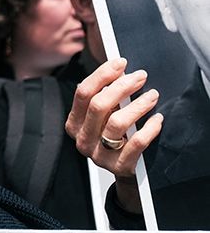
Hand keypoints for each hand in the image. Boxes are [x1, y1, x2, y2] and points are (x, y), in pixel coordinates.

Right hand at [65, 56, 161, 213]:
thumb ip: (103, 97)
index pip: (83, 93)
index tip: (121, 62)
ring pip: (117, 123)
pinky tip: (158, 118)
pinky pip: (136, 143)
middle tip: (140, 77)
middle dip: (122, 86)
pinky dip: (150, 128)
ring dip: (138, 105)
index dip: (102, 75)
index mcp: (73, 124)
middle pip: (99, 105)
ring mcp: (99, 155)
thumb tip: (118, 68)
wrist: (123, 169)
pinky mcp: (119, 166)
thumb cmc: (113, 136)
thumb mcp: (101, 118)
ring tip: (152, 96)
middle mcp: (82, 139)